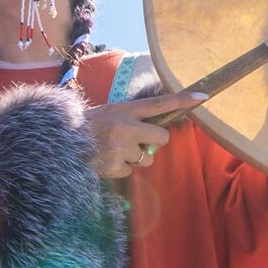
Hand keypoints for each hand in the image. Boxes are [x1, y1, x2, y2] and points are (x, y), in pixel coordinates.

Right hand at [85, 92, 204, 178]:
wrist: (63, 140)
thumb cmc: (92, 126)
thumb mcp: (113, 113)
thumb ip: (135, 119)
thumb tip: (157, 137)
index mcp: (126, 110)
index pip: (160, 103)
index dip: (183, 100)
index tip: (203, 96)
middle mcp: (126, 127)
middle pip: (161, 138)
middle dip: (153, 143)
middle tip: (136, 141)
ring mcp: (121, 148)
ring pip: (146, 160)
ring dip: (134, 158)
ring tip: (114, 150)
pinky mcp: (115, 166)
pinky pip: (131, 172)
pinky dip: (121, 169)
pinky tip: (106, 160)